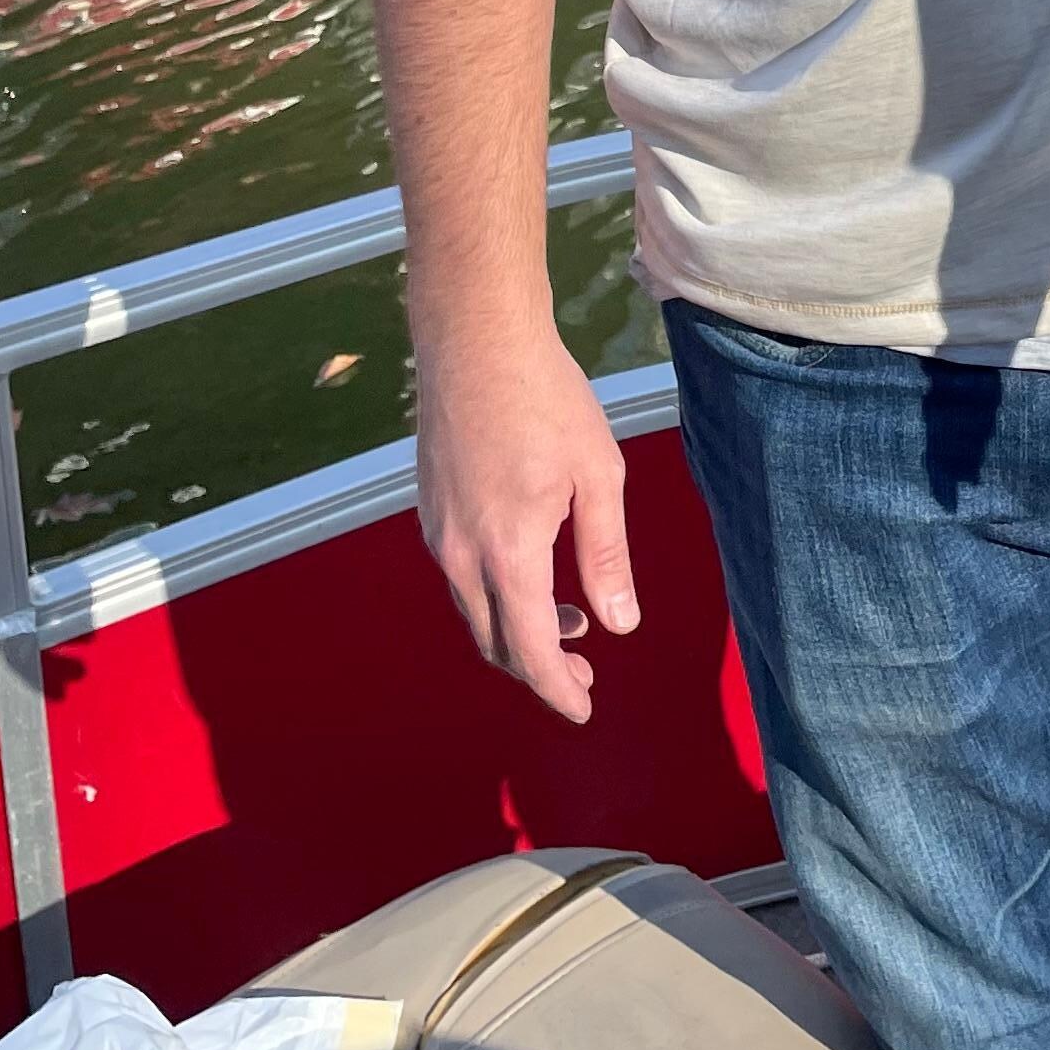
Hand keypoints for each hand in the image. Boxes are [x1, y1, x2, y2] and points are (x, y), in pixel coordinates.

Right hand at [415, 323, 638, 725]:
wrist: (476, 338)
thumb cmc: (546, 399)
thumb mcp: (598, 474)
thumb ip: (606, 554)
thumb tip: (619, 625)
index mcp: (508, 552)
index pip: (529, 649)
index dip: (557, 689)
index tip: (583, 710)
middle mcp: (460, 553)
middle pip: (494, 641)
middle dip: (538, 666)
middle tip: (584, 671)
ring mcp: (437, 531)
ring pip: (473, 609)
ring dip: (517, 628)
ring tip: (570, 619)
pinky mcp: (430, 508)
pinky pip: (460, 575)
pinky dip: (495, 593)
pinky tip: (530, 572)